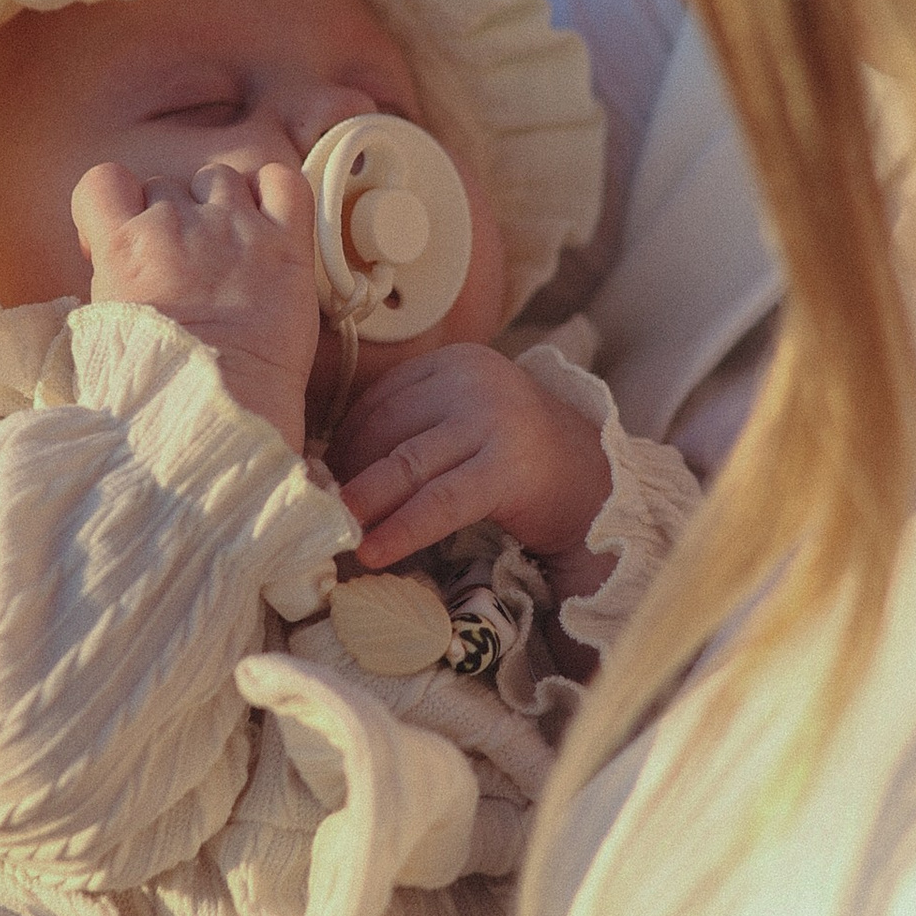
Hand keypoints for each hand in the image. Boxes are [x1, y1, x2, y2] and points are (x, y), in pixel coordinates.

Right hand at [74, 157, 319, 450]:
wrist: (220, 411)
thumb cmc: (155, 388)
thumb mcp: (103, 332)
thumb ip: (110, 282)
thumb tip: (115, 269)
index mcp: (122, 248)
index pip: (101, 181)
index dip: (109, 203)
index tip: (116, 237)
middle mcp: (177, 226)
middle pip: (166, 186)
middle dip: (169, 217)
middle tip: (180, 265)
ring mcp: (235, 228)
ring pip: (218, 178)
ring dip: (218, 204)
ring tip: (226, 250)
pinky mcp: (286, 244)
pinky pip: (282, 181)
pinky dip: (274, 191)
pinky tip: (267, 222)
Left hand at [331, 343, 611, 574]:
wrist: (600, 487)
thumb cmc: (521, 460)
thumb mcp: (466, 422)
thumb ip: (416, 426)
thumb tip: (333, 466)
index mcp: (456, 363)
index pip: (380, 400)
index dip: (342, 444)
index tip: (321, 480)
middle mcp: (474, 381)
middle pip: (387, 431)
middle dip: (346, 476)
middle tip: (315, 514)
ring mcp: (494, 420)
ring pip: (406, 465)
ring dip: (363, 503)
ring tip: (331, 533)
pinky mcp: (508, 467)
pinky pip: (439, 502)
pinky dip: (401, 529)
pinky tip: (373, 552)